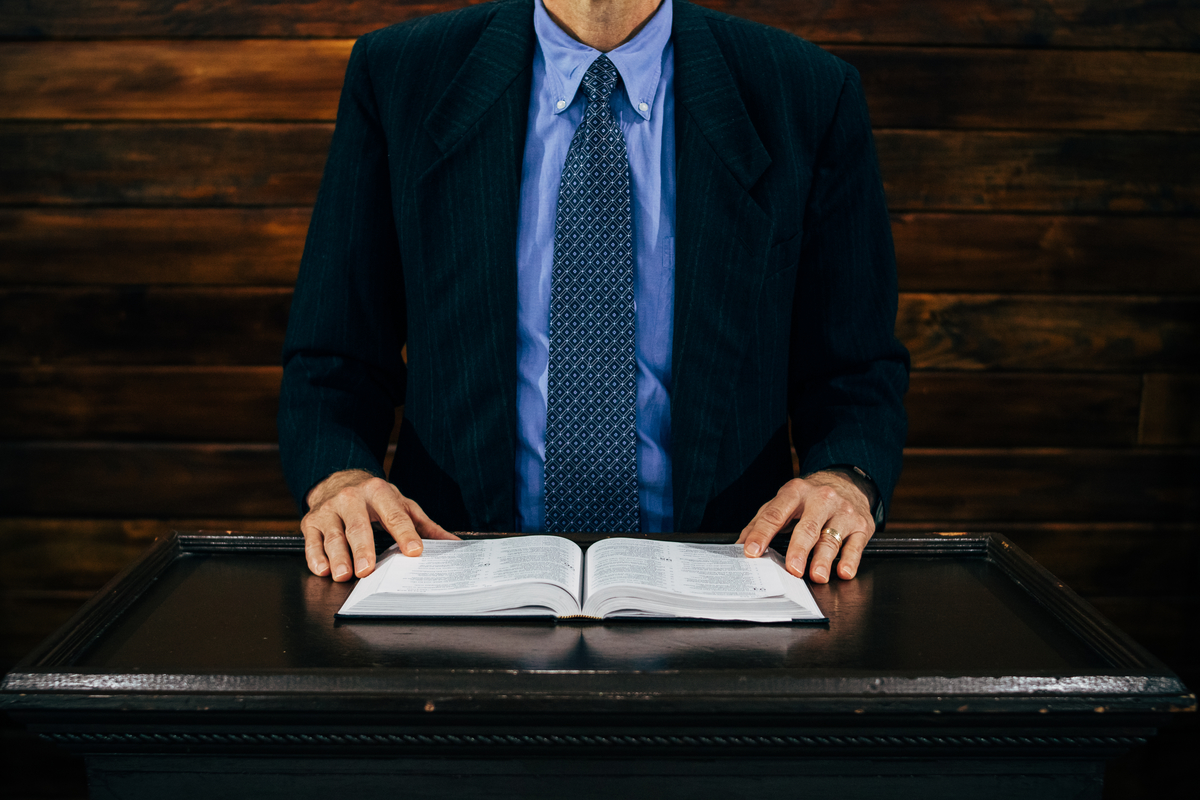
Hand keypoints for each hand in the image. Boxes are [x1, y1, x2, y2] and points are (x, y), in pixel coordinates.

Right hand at [301, 469, 459, 580]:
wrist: (337, 478)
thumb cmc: (374, 498)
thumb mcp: (401, 504)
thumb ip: (424, 525)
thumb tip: (453, 543)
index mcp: (378, 492)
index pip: (394, 516)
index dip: (405, 534)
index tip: (414, 551)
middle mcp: (351, 498)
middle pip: (358, 526)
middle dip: (363, 548)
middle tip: (368, 570)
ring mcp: (328, 509)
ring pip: (333, 535)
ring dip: (338, 557)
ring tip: (344, 574)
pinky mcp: (310, 521)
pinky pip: (312, 540)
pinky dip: (315, 556)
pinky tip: (323, 570)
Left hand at [737, 470, 875, 582]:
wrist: (847, 482)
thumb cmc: (809, 499)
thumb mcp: (784, 502)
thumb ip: (761, 521)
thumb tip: (740, 545)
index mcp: (795, 492)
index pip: (775, 514)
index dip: (762, 534)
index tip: (752, 551)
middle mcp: (821, 498)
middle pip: (808, 527)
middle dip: (799, 549)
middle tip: (792, 569)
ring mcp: (843, 511)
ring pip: (832, 537)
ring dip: (824, 559)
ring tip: (817, 576)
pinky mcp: (862, 524)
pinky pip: (856, 544)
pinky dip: (850, 560)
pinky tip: (843, 572)